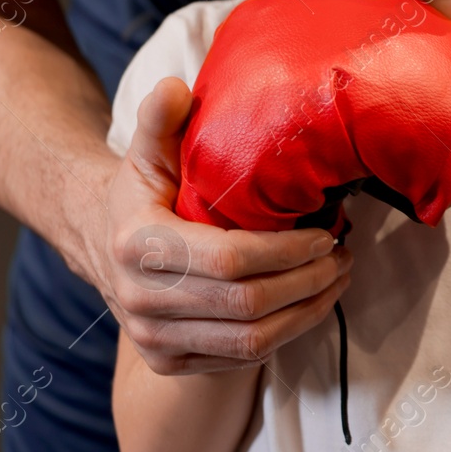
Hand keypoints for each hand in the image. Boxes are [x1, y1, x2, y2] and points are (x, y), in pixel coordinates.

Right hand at [99, 76, 351, 374]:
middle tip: (344, 254)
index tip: (327, 232)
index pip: (229, 259)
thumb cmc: (146, 193)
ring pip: (251, 341)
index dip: (287, 250)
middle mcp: (140, 301)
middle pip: (248, 304)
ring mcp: (154, 339)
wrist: (106, 248)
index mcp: (137, 246)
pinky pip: (243, 358)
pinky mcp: (170, 363)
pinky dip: (287, 333)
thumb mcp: (149, 153)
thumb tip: (175, 89)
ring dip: (308, 311)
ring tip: (338, 277)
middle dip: (309, 281)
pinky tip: (311, 302)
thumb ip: (161, 120)